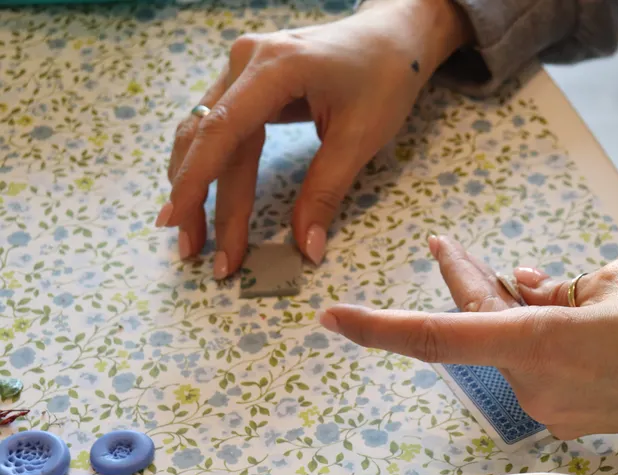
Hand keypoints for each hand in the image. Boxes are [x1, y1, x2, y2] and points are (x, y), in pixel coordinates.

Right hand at [156, 0, 470, 276]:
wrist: (392, 37)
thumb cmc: (385, 78)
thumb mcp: (361, 137)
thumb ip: (327, 191)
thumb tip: (307, 248)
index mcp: (276, 67)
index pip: (223, 130)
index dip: (199, 182)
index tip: (183, 225)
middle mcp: (246, 59)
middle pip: (208, 137)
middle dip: (198, 197)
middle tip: (194, 252)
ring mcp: (241, 65)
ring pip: (201, 130)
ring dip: (192, 182)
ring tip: (190, 235)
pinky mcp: (244, 77)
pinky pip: (216, 123)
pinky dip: (206, 162)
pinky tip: (199, 196)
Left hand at [321, 236, 617, 464]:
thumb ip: (554, 286)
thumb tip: (521, 287)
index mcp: (546, 345)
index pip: (442, 337)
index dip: (380, 327)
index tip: (335, 318)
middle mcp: (540, 385)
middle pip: (475, 329)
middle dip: (461, 285)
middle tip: (445, 245)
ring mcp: (555, 407)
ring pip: (504, 346)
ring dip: (500, 308)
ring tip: (507, 269)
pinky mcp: (572, 415)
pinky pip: (531, 365)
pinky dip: (528, 333)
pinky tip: (547, 307)